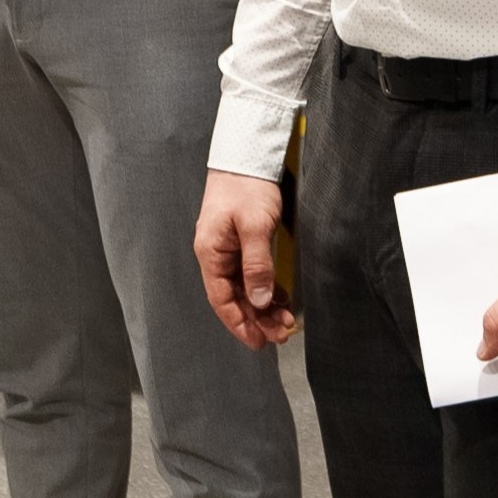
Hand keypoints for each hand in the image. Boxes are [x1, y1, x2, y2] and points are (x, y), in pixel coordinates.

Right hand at [194, 173, 294, 350]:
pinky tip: (280, 298)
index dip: (239, 323)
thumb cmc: (246, 186)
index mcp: (211, 253)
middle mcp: (215, 254)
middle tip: (282, 334)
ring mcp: (227, 249)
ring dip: (263, 306)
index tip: (258, 341)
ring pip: (244, 288)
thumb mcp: (255, 226)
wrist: (246, 156)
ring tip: (286, 320)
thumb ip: (257, 265)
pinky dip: (265, 289)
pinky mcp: (240, 242)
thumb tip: (259, 299)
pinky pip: (250, 274)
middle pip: (234, 297)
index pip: (222, 299)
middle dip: (257, 319)